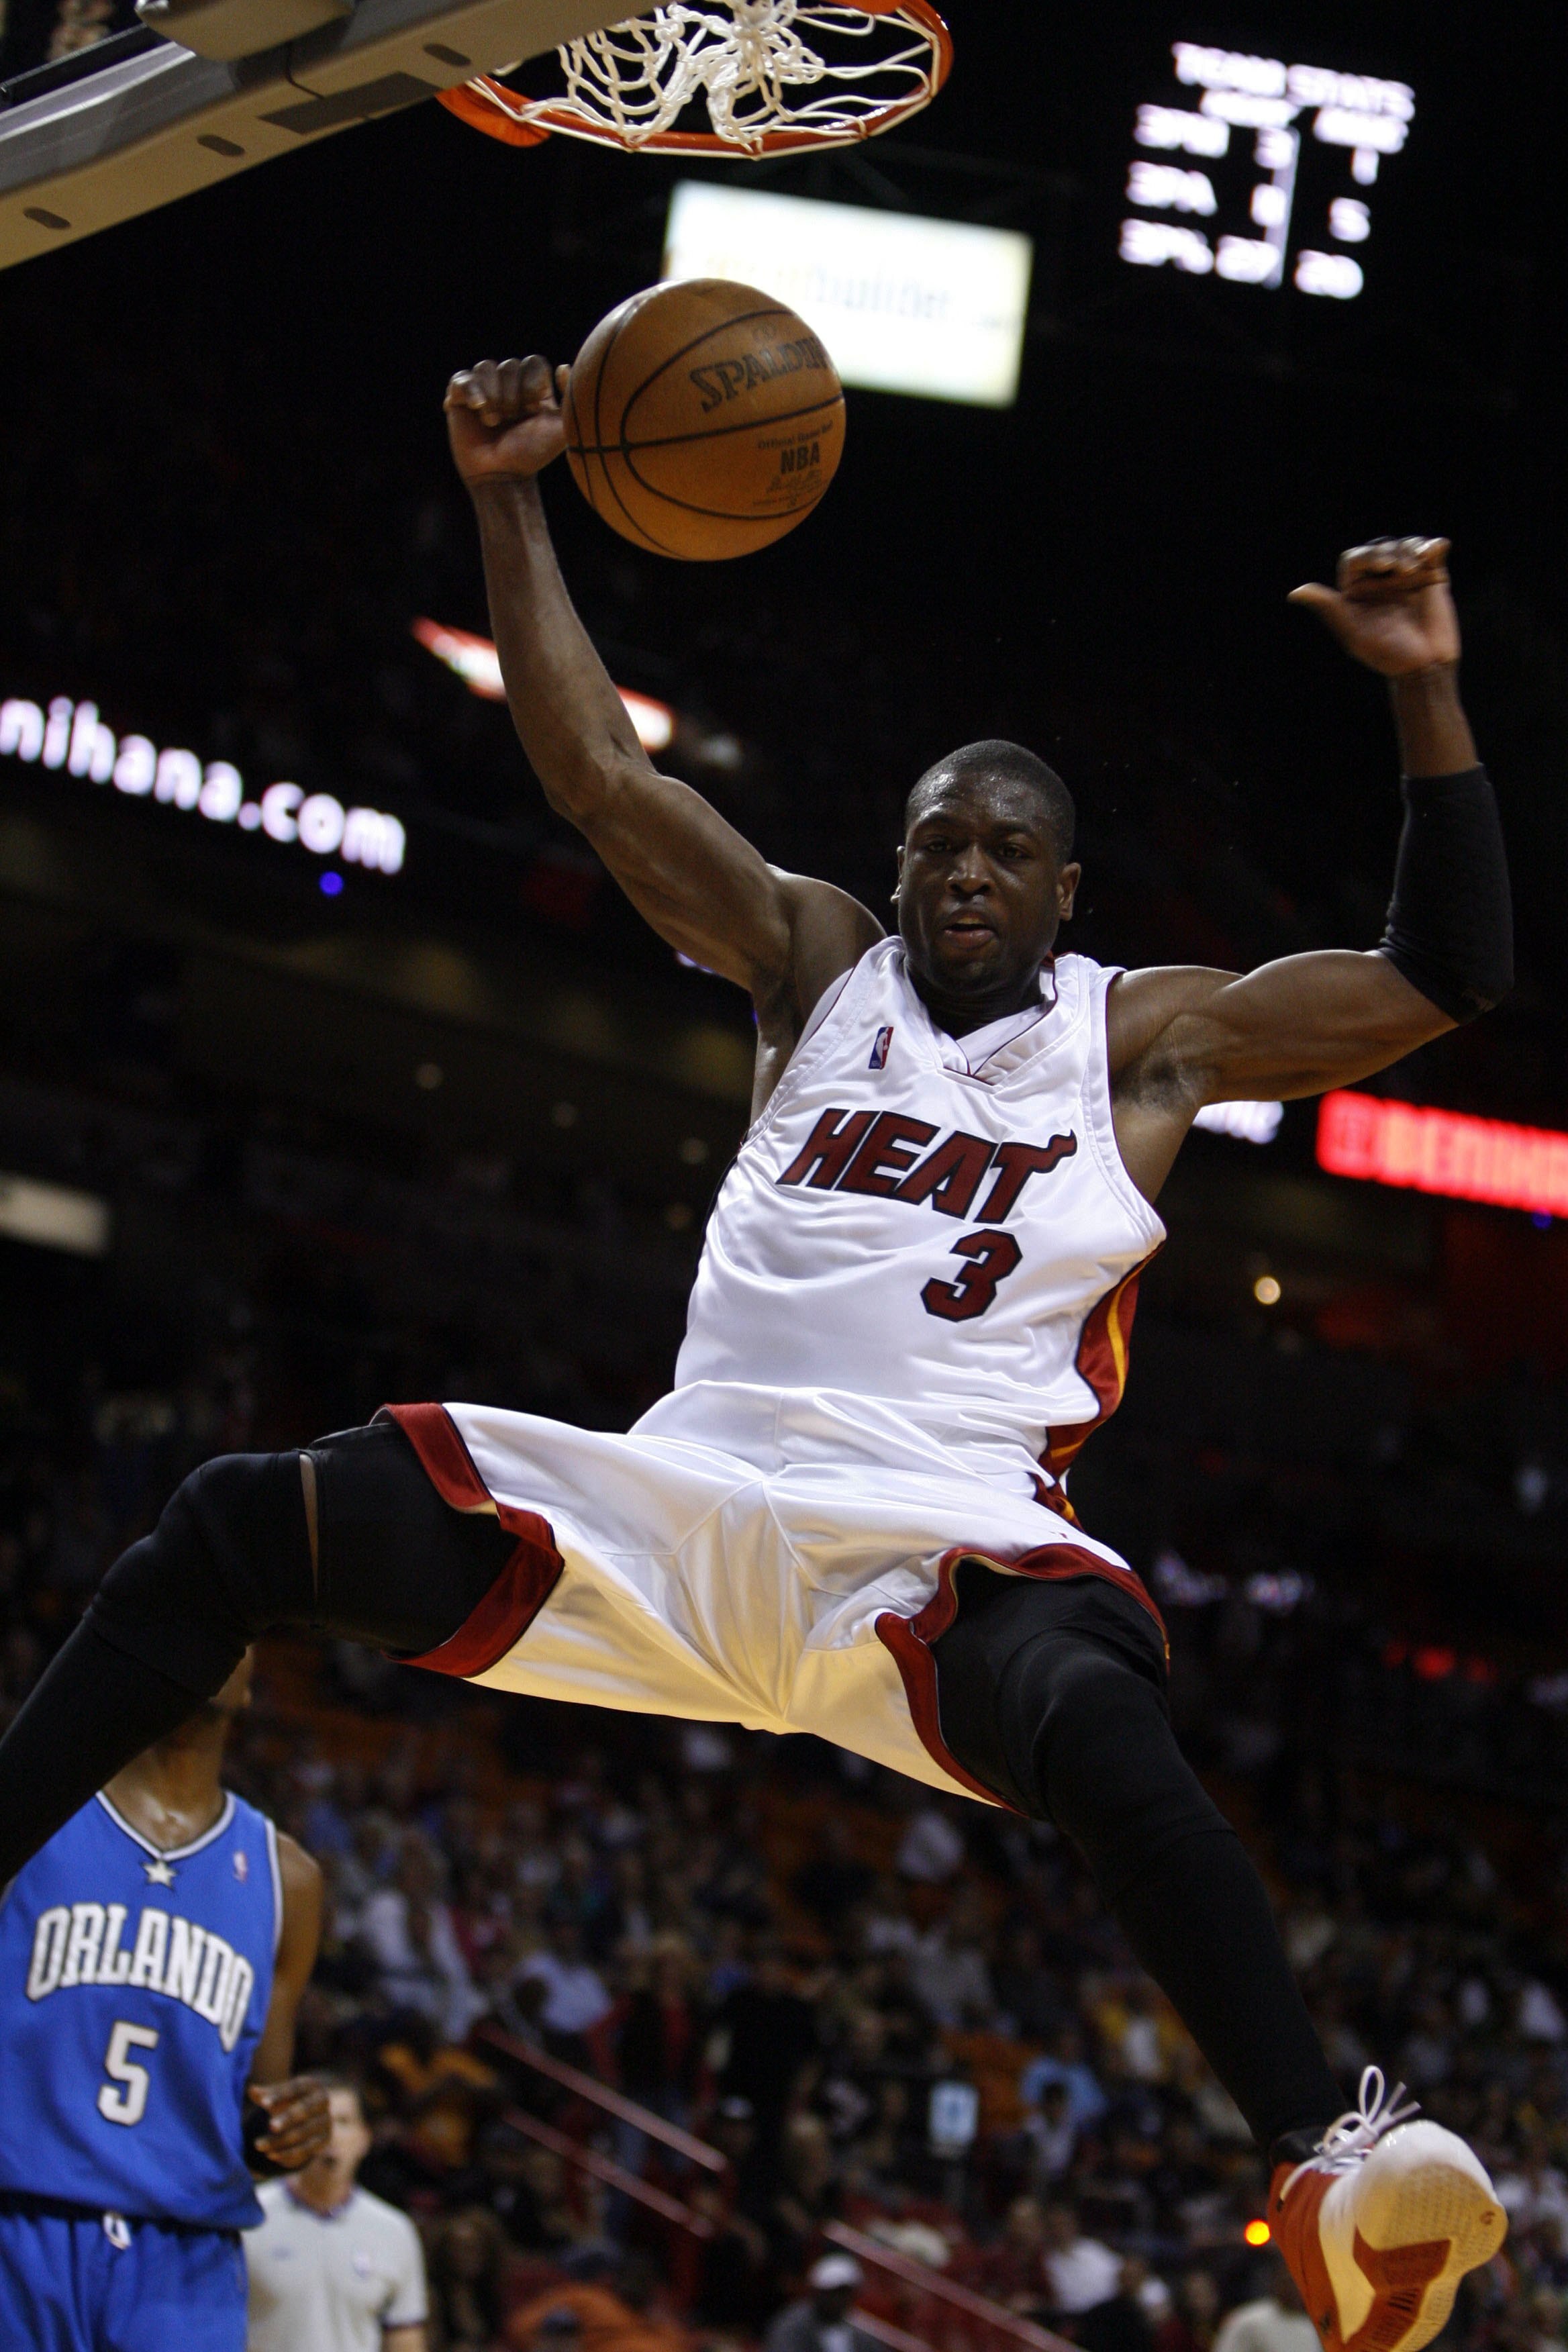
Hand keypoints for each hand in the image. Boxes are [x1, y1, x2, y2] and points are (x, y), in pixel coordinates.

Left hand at [247, 2076, 330, 2171]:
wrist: (312, 2116)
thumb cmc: (290, 2101)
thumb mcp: (280, 2095)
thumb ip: (266, 2094)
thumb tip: (252, 2091)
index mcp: (312, 2085)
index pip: (296, 2088)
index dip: (279, 2096)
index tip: (262, 2103)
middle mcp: (323, 2102)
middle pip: (305, 2110)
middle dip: (287, 2119)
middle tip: (270, 2125)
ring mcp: (325, 2122)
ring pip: (302, 2133)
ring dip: (280, 2141)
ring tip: (259, 2145)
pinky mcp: (324, 2141)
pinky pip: (306, 2150)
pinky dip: (288, 2154)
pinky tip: (271, 2155)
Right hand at [445, 355, 570, 489]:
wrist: (501, 475)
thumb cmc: (532, 455)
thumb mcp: (560, 429)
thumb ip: (569, 399)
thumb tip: (564, 367)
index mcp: (533, 389)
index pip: (533, 363)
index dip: (532, 383)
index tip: (533, 410)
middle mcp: (508, 386)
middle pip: (509, 365)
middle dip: (511, 395)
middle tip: (510, 420)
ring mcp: (483, 391)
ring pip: (485, 367)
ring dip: (491, 395)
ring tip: (492, 421)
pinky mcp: (460, 399)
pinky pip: (461, 379)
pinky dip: (470, 391)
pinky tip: (476, 408)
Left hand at [1288, 536, 1459, 675]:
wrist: (1424, 665)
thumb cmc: (1386, 653)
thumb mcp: (1353, 631)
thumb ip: (1328, 608)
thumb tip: (1293, 593)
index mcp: (1358, 590)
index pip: (1355, 559)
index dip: (1367, 557)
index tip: (1381, 567)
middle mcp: (1381, 580)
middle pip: (1381, 547)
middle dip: (1391, 553)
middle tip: (1402, 570)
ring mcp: (1408, 576)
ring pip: (1406, 546)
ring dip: (1411, 548)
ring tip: (1416, 567)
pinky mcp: (1432, 575)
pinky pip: (1433, 551)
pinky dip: (1434, 546)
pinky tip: (1435, 550)